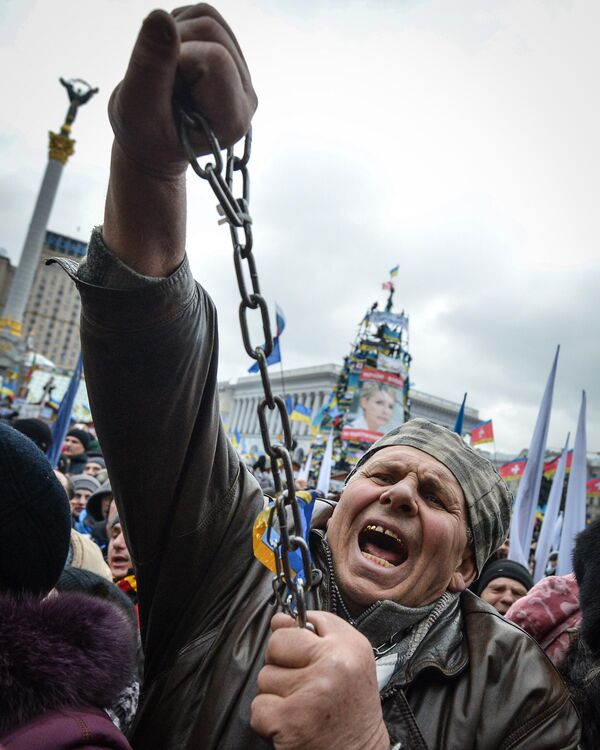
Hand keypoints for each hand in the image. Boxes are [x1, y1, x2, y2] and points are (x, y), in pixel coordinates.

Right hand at [109, 4, 257, 178]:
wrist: (153, 142)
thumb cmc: (146, 136)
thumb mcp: (138, 109)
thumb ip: (151, 66)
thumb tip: (160, 16)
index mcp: (233, 117)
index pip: (214, 58)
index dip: (177, 61)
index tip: (164, 91)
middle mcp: (245, 94)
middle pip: (211, 30)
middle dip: (173, 46)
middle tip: (163, 84)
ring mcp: (239, 73)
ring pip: (207, 16)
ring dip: (174, 35)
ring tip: (166, 74)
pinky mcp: (227, 54)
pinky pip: (201, 14)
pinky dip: (176, 28)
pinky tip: (170, 61)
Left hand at [251, 611, 389, 749]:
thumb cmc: (352, 710)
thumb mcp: (351, 661)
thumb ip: (319, 632)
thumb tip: (278, 619)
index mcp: (349, 647)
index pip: (302, 620)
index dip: (298, 639)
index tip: (307, 656)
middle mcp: (332, 666)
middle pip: (276, 644)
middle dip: (282, 665)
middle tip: (304, 685)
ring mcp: (310, 693)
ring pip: (264, 677)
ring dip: (276, 694)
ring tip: (301, 706)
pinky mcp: (290, 721)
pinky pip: (258, 707)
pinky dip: (269, 720)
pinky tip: (291, 723)